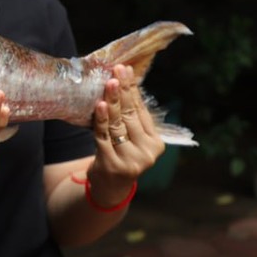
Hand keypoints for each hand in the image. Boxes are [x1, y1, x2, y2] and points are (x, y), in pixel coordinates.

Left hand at [85, 64, 165, 204]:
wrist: (109, 187)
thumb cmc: (120, 155)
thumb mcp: (131, 138)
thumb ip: (131, 118)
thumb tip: (124, 82)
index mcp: (156, 143)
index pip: (141, 111)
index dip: (132, 90)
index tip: (126, 70)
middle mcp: (147, 152)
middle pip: (130, 116)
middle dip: (122, 91)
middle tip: (117, 70)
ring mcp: (131, 160)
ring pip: (118, 125)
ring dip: (112, 102)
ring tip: (110, 83)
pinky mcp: (112, 164)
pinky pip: (103, 136)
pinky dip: (101, 120)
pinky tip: (100, 105)